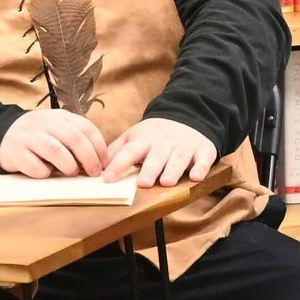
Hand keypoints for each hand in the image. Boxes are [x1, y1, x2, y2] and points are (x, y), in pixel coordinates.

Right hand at [0, 109, 108, 177]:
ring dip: (68, 166)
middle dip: (88, 158)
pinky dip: (45, 173)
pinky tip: (45, 172)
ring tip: (70, 173)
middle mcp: (44, 123)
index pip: (86, 127)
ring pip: (55, 151)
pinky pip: (35, 166)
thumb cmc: (40, 137)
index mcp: (59, 116)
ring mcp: (29, 136)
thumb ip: (77, 139)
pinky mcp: (15, 152)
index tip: (105, 163)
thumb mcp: (58, 130)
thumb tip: (101, 162)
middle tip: (93, 173)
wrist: (3, 135)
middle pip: (74, 138)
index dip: (99, 146)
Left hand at [103, 117, 218, 187]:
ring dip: (173, 170)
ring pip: (178, 159)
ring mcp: (184, 146)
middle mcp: (163, 143)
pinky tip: (196, 177)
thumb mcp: (134, 137)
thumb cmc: (156, 134)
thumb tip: (96, 167)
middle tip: (142, 183)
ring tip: (166, 182)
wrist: (189, 116)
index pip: (129, 152)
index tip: (108, 178)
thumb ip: (116, 151)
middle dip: (149, 169)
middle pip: (155, 157)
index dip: (118, 164)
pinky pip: (202, 160)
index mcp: (144, 140)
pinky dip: (201, 168)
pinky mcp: (202, 150)